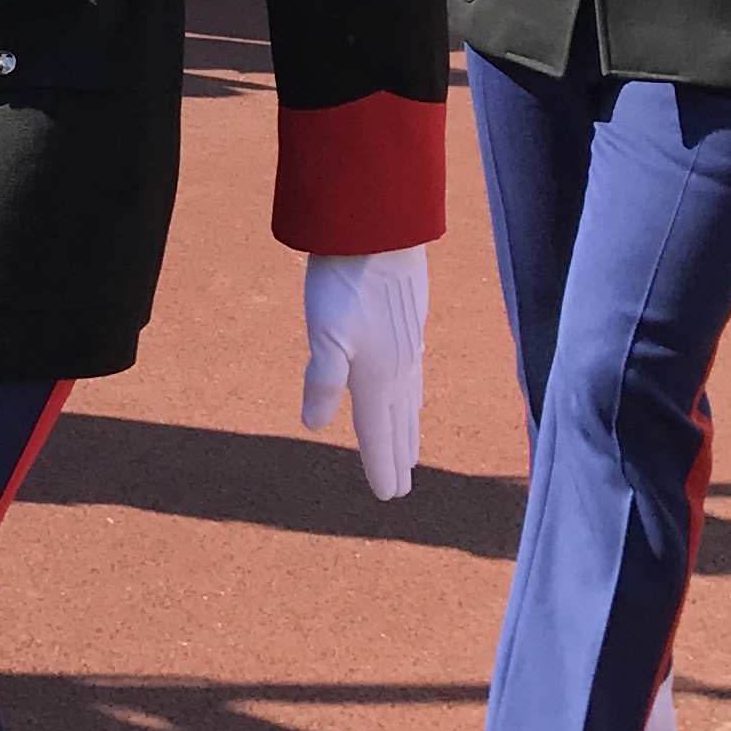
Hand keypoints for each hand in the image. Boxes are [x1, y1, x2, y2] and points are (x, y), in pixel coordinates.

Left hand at [299, 244, 428, 500]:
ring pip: (410, 401)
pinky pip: (415, 376)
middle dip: (398, 457)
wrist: (381, 234)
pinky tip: (412, 392)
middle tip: (400, 486)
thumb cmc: (346, 284)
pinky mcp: (411, 327)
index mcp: (376, 379)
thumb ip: (323, 381)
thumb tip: (314, 425)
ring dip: (409, 430)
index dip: (381, 467)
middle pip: (398, 424)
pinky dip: (414, 397)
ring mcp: (408, 348)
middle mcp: (398, 370)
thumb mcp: (324, 335)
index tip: (387, 496)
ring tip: (410, 451)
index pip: (378, 435)